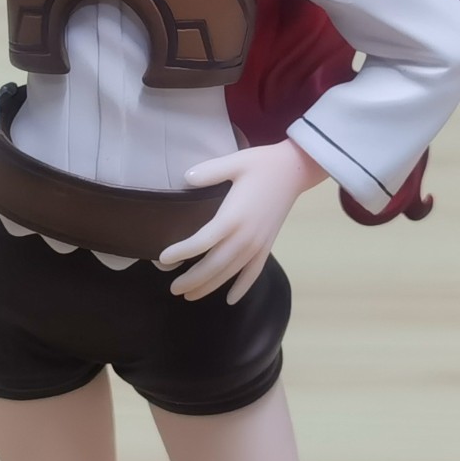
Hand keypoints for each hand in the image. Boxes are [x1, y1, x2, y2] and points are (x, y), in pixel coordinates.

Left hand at [159, 139, 329, 304]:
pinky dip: (243, 287)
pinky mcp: (267, 245)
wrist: (296, 170)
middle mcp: (245, 236)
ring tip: (190, 296)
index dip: (181, 253)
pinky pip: (254, 272)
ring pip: (231, 272)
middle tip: (173, 288)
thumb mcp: (235, 161)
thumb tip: (186, 177)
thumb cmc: (262, 164)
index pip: (202, 242)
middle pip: (214, 265)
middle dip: (192, 280)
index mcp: (233, 216)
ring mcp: (258, 244)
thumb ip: (210, 171)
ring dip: (210, 286)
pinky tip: (231, 299)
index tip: (164, 259)